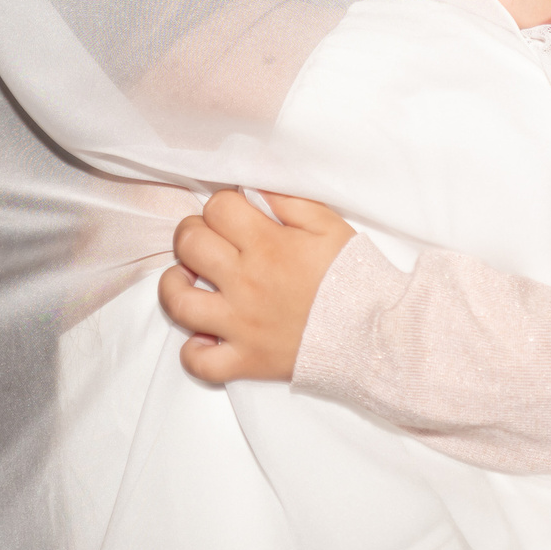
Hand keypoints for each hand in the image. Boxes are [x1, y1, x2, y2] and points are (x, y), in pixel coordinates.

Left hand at [156, 190, 354, 383]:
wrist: (375, 335)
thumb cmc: (354, 277)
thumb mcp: (329, 225)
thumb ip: (289, 200)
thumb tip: (254, 186)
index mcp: (267, 244)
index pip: (218, 208)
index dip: (223, 205)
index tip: (236, 216)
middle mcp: (245, 282)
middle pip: (189, 243)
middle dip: (193, 234)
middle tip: (212, 241)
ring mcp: (240, 324)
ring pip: (178, 302)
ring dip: (175, 285)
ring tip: (189, 280)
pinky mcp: (246, 360)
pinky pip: (200, 363)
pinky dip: (194, 351)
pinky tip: (204, 335)